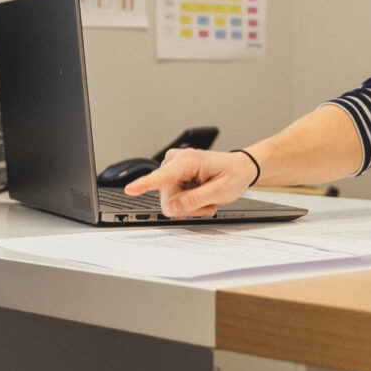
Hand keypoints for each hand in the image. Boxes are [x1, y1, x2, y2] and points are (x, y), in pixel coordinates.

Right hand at [123, 147, 256, 217]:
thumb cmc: (233, 175)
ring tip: (206, 198)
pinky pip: (172, 199)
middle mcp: (175, 161)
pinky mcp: (171, 176)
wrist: (239, 168)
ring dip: (189, 206)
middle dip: (187, 207)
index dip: (144, 184)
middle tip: (207, 202)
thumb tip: (172, 208)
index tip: (130, 189)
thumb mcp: (219, 192)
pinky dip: (188, 203)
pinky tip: (200, 196)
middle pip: (167, 199)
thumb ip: (194, 200)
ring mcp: (172, 168)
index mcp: (187, 161)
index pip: (162, 176)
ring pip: (169, 202)